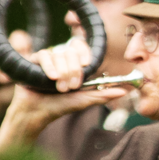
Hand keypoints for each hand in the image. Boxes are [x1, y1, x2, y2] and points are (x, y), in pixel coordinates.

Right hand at [0, 38, 126, 151]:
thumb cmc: (60, 106)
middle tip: (71, 87)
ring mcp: (47, 59)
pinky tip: (51, 78)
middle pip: (71, 51)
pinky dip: (49, 66)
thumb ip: (103, 94)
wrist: (36, 113)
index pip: (80, 47)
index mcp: (73, 65)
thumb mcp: (84, 100)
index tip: (86, 64)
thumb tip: (125, 91)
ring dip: (62, 72)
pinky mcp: (33, 61)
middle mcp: (61, 59)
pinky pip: (44, 54)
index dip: (84, 53)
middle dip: (73, 70)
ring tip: (59, 88)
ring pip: (59, 53)